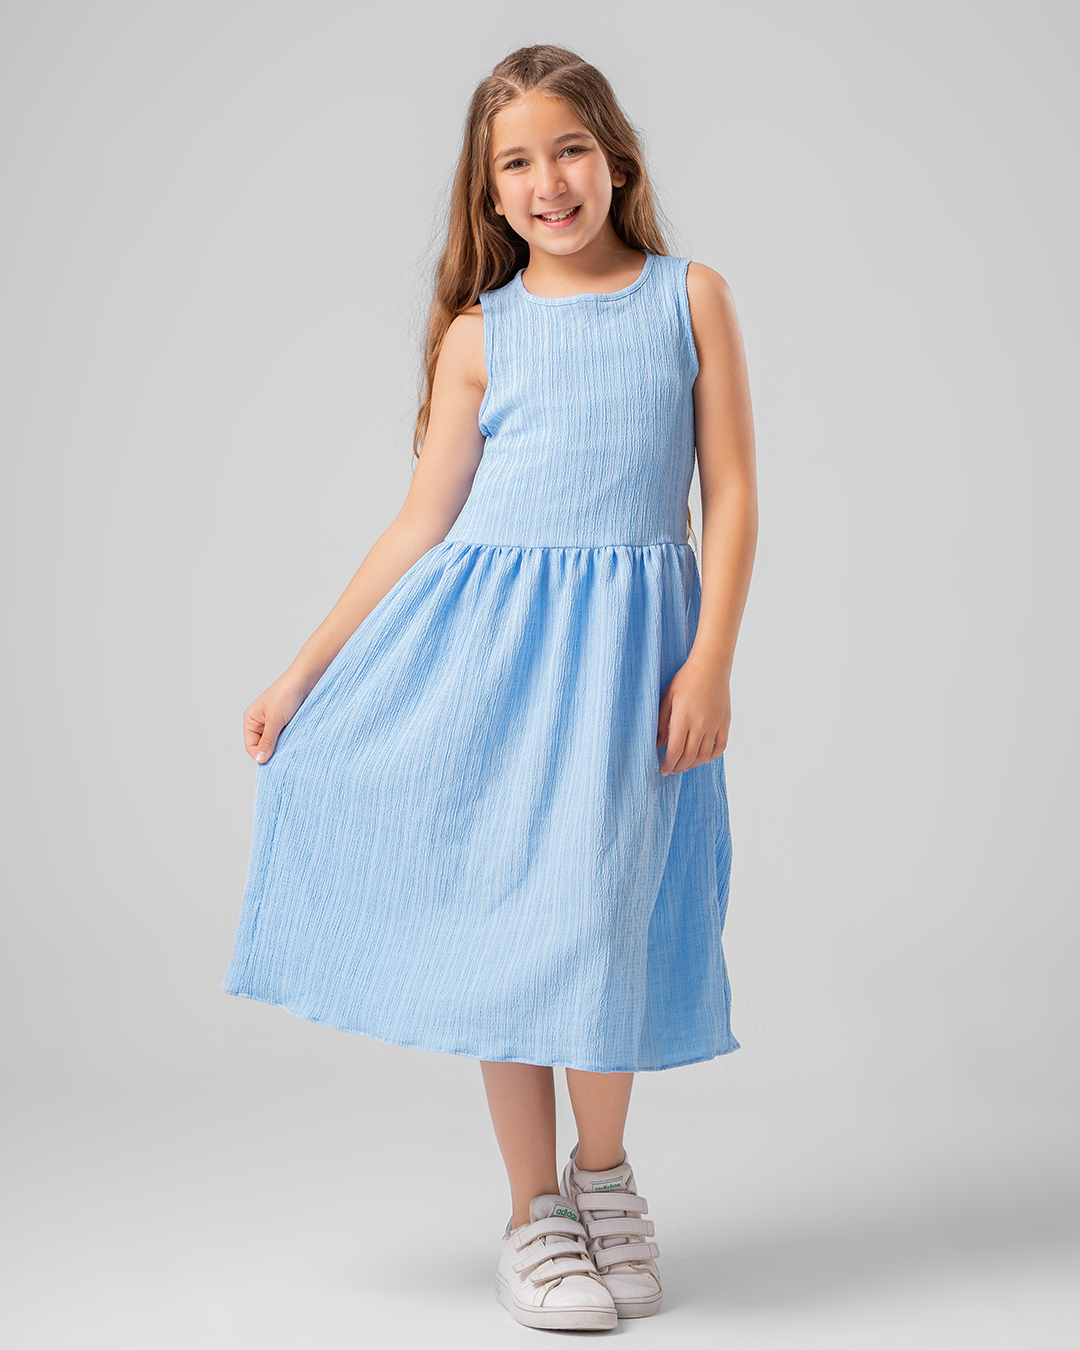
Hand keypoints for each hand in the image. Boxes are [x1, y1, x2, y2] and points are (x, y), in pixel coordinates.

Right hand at [243, 675, 310, 763]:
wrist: (306, 679)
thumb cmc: (286, 693)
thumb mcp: (275, 720)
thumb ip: (267, 740)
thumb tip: (261, 759)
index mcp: (251, 719)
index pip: (251, 746)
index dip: (260, 755)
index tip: (272, 761)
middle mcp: (261, 722)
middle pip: (263, 746)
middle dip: (272, 751)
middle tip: (283, 755)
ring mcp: (275, 723)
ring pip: (276, 743)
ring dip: (283, 746)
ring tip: (291, 745)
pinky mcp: (288, 723)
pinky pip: (287, 737)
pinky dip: (291, 741)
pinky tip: (297, 741)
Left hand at [656, 656, 729, 775]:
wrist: (711, 667)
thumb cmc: (685, 679)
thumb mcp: (667, 698)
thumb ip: (662, 722)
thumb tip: (659, 743)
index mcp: (683, 718)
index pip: (674, 751)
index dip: (668, 765)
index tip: (663, 770)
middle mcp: (700, 724)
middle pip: (689, 757)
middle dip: (678, 767)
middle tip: (672, 770)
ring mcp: (715, 724)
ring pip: (704, 755)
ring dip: (693, 764)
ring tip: (684, 765)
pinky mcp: (725, 722)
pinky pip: (720, 746)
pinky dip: (712, 756)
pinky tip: (703, 757)